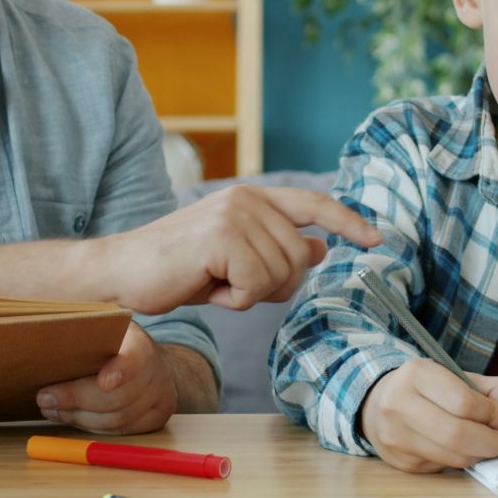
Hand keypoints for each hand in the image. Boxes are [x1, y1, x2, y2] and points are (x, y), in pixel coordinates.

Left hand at [35, 323, 176, 434]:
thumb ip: (79, 337)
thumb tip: (45, 345)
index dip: (121, 371)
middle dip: (76, 400)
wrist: (146, 360)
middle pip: (118, 398)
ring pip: (118, 420)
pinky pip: (123, 432)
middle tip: (45, 398)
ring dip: (80, 418)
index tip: (104, 381)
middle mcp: (156, 369)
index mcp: (138, 342)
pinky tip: (75, 417)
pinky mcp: (160, 416)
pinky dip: (95, 428)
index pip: (134, 358)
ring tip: (52, 409)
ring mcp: (162, 394)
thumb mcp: (97, 331)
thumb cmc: (111, 344)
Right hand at [99, 186, 382, 314]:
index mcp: (251, 198)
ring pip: (280, 274)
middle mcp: (247, 198)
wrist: (121, 273)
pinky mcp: (223, 236)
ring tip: (211, 282)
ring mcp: (235, 214)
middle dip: (271, 284)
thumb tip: (319, 246)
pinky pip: (256, 285)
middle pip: (300, 256)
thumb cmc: (176, 270)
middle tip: (227, 285)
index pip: (313, 205)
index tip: (376, 239)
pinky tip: (204, 286)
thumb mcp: (234, 259)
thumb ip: (275, 249)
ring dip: (247, 294)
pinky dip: (232, 300)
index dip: (347, 222)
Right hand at [359, 359, 497, 473]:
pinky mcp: (400, 461)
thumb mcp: (462, 376)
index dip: (494, 415)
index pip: (463, 401)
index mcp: (416, 374)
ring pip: (453, 456)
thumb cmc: (431, 389)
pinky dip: (464, 460)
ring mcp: (396, 436)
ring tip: (490, 445)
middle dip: (491, 442)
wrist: (381, 403)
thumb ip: (497, 391)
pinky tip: (467, 449)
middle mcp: (399, 404)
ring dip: (481, 454)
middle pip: (457, 434)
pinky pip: (444, 467)